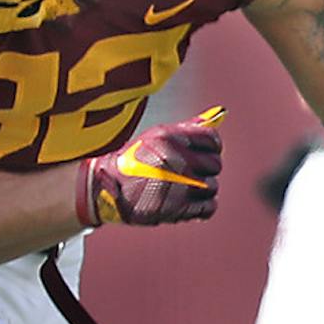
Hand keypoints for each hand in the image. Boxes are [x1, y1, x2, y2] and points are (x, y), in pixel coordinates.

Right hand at [77, 108, 224, 226]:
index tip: (200, 154)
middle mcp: (175, 160)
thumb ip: (188, 127)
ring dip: (200, 190)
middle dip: (204, 170)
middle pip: (215, 165)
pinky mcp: (176, 209)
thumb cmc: (132, 161)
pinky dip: (201, 208)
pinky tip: (187, 204)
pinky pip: (209, 207)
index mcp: (170, 139)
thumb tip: (220, 115)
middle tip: (186, 174)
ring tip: (182, 190)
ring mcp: (177, 186)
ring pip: (212, 187)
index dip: (210, 148)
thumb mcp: (155, 137)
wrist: (103, 189)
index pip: (212, 140)